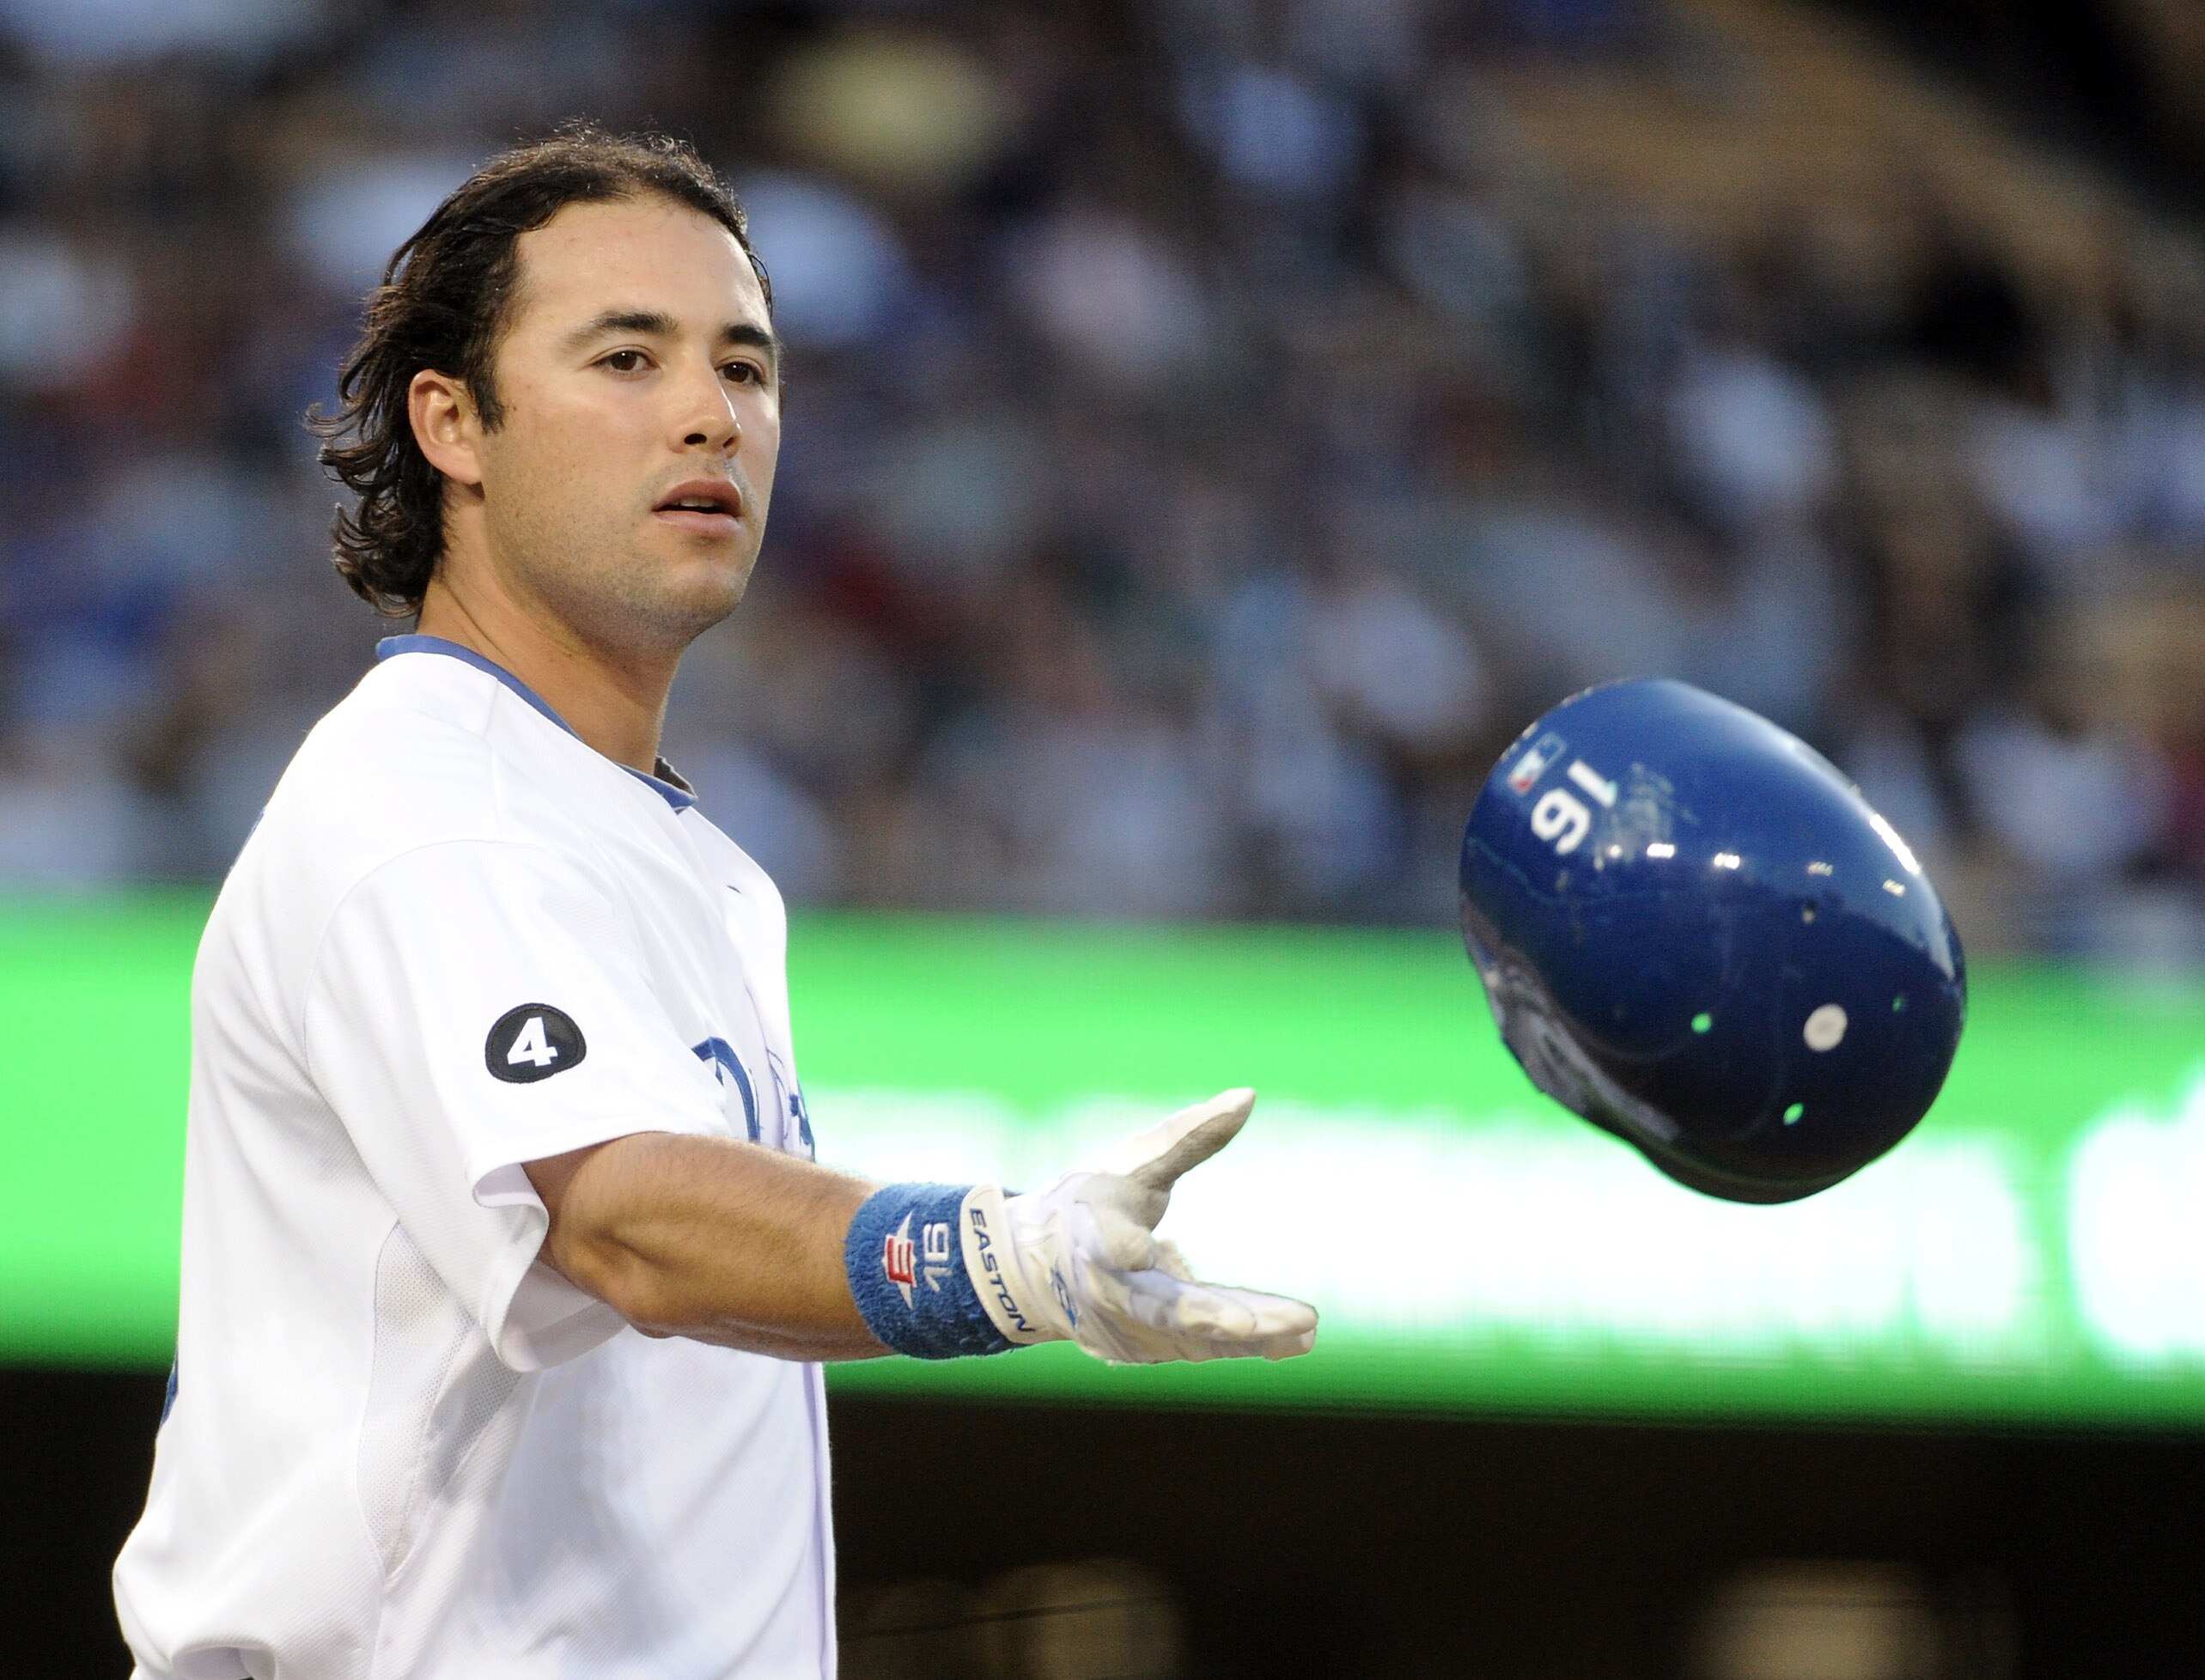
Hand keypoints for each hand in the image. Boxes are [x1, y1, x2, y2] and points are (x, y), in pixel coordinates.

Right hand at [962, 1089, 1317, 1364]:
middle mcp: (1106, 1291)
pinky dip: (1245, 1347)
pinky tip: (1293, 1341)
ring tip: (1303, 1329)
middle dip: (1210, 1318)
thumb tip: (1249, 1096)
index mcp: (1093, 1233)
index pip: (1108, 1241)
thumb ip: (1188, 1136)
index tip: (1141, 1250)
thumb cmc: (1089, 1204)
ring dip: (1248, 1338)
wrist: (1030, 1271)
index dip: (1122, 1247)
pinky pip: (1199, 1350)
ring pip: (1191, 1338)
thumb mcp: (1131, 1162)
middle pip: (1161, 1308)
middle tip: (1257, 1325)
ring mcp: (1121, 1329)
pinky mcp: (1140, 1351)